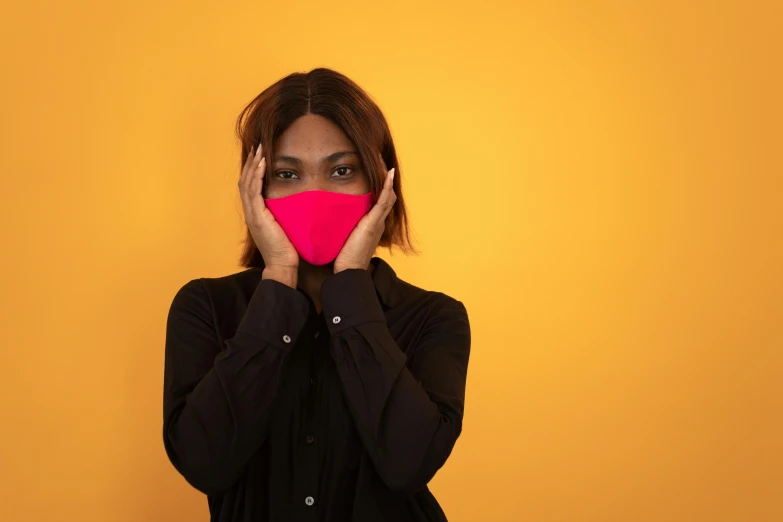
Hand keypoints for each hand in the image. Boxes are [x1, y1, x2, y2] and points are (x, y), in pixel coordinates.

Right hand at [238, 143, 298, 285]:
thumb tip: (298, 203)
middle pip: (245, 181)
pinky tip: (261, 164)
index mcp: (257, 214)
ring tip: (259, 150)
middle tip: (258, 146)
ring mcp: (252, 214)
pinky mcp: (257, 217)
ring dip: (253, 165)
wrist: (283, 266)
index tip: (261, 156)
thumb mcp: (287, 227)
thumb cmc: (289, 250)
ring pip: (246, 183)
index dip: (254, 170)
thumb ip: (287, 215)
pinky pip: (253, 191)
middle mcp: (251, 213)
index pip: (251, 186)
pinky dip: (256, 176)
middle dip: (251, 162)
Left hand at [333, 166, 395, 272]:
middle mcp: (378, 223)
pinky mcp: (374, 223)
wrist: (348, 272)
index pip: (380, 203)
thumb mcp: (343, 238)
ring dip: (388, 180)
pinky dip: (387, 186)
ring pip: (388, 196)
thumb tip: (328, 218)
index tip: (378, 176)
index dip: (381, 189)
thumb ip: (340, 228)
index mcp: (372, 226)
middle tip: (385, 166)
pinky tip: (389, 174)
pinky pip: (384, 201)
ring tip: (387, 165)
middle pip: (387, 197)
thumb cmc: (343, 259)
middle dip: (386, 182)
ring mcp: (378, 222)